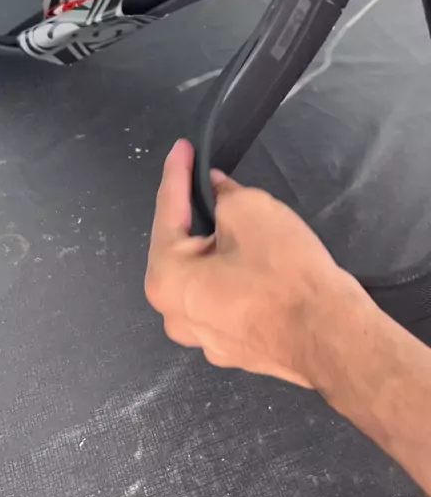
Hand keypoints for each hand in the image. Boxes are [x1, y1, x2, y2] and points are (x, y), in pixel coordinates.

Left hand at [145, 140, 357, 387]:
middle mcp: (174, 315)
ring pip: (204, 278)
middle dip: (194, 214)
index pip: (167, 211)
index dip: (176, 172)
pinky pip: (224, 300)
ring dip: (215, 249)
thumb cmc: (283, 271)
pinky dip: (232, 277)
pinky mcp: (234, 349)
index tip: (182, 147)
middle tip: (207, 181)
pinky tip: (254, 263)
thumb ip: (222, 194)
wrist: (330, 334)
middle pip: (181, 249)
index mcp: (167, 280)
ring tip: (236, 222)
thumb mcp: (250, 209)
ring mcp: (205, 339)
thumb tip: (216, 191)